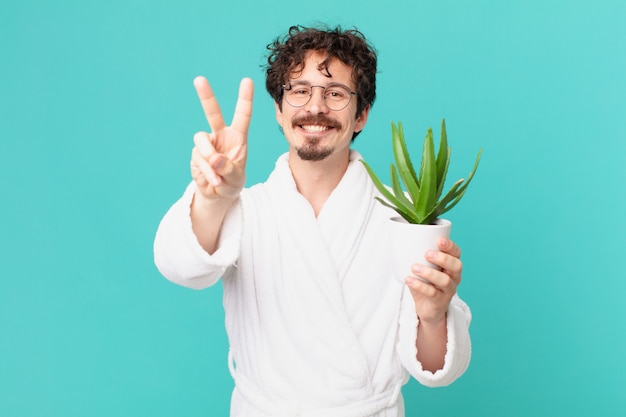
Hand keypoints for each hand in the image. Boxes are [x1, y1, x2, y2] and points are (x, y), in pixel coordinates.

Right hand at [190, 76, 253, 200]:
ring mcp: (207, 144)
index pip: (242, 116)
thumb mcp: (236, 178)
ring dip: (209, 157)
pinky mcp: (196, 154)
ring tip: (217, 175)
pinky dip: (207, 172)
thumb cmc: (232, 181)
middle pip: (212, 113)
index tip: (247, 80)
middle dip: (206, 96)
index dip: (245, 99)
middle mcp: (221, 136)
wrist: (218, 193)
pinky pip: (199, 159)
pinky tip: (214, 180)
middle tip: (199, 79)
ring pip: (202, 140)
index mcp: (237, 137)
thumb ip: (228, 168)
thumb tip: (214, 158)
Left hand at [405, 237, 462, 324]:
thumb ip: (418, 256)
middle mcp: (454, 277)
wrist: (427, 308)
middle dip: (442, 258)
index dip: (450, 246)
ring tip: (414, 268)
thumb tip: (401, 240)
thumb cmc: (426, 283)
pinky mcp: (440, 301)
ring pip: (445, 280)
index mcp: (451, 265)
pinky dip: (420, 285)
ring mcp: (448, 290)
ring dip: (429, 273)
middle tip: (427, 254)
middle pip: (456, 266)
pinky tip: (409, 280)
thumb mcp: (423, 268)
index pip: (456, 253)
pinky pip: (432, 293)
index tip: (439, 240)